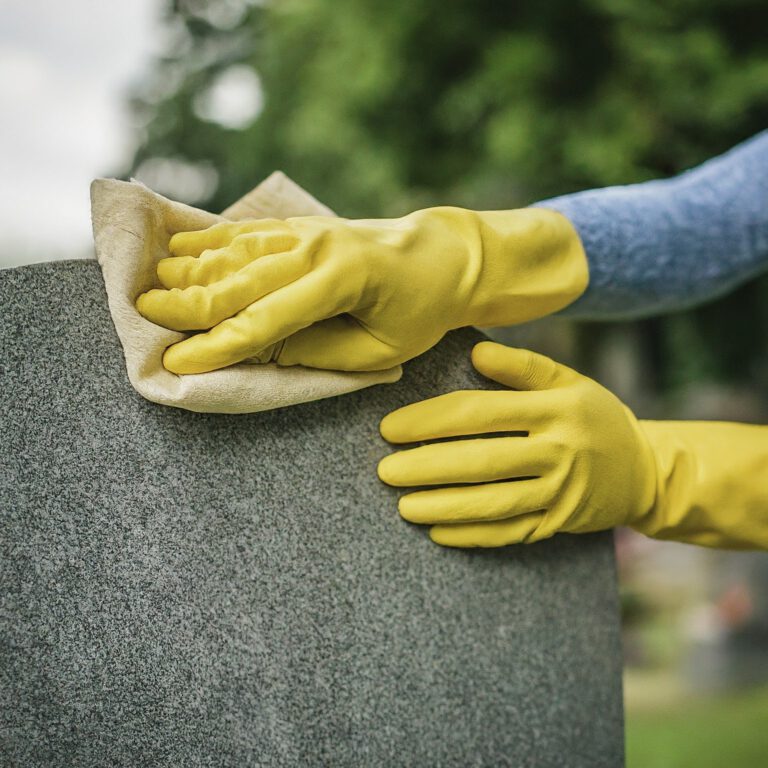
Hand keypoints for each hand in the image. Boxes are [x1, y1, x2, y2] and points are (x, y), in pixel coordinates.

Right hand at [135, 207, 585, 373]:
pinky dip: (208, 241)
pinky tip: (178, 248)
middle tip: (143, 316)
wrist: (444, 255)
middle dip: (188, 302)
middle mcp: (316, 248)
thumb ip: (318, 350)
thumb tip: (258, 351)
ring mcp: (306, 232)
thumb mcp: (379, 348)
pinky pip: (246, 232)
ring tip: (147, 283)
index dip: (219, 344)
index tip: (178, 362)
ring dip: (188, 268)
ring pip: (234, 250)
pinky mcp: (302, 227)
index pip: (266, 319)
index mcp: (341, 280)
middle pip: (238, 279)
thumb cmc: (418, 311)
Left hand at [377, 341, 657, 546]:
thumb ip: (523, 367)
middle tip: (384, 471)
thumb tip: (475, 353)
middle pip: (481, 461)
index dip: (430, 421)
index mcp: (555, 409)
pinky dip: (472, 535)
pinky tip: (437, 532)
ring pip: (493, 503)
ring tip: (402, 505)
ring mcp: (561, 492)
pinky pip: (510, 533)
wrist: (644, 469)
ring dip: (443, 506)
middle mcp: (559, 451)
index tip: (391, 429)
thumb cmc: (593, 416)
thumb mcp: (568, 381)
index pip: (479, 414)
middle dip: (427, 467)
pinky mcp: (559, 523)